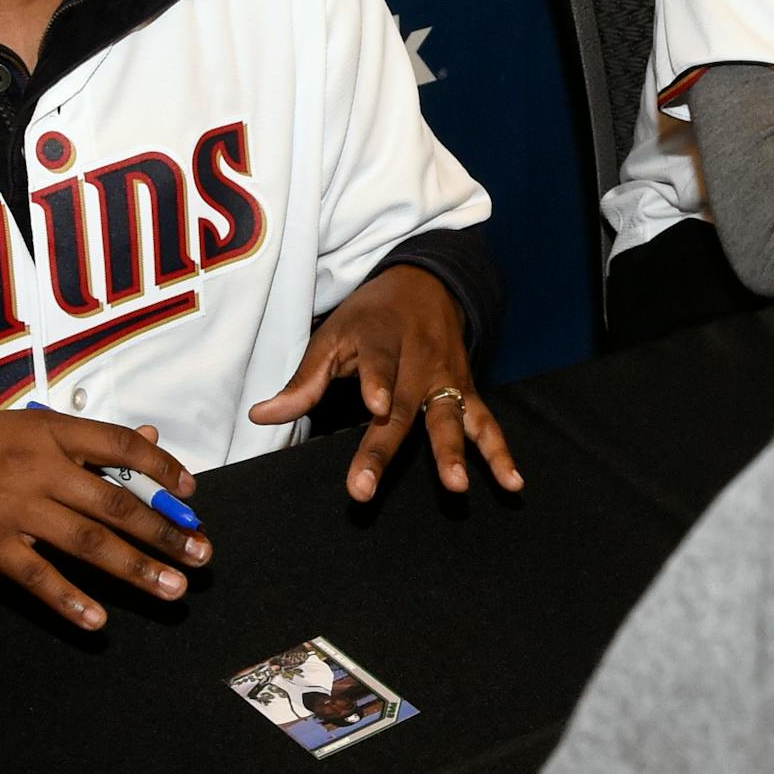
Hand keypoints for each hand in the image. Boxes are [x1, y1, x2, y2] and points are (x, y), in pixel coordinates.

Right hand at [0, 410, 209, 628]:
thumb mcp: (29, 429)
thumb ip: (88, 440)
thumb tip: (148, 439)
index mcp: (51, 433)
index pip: (120, 446)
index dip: (162, 467)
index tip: (192, 493)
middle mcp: (38, 468)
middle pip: (116, 502)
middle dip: (164, 531)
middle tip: (200, 554)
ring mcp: (15, 509)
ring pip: (88, 542)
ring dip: (135, 568)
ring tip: (171, 588)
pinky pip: (39, 578)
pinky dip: (70, 600)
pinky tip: (98, 619)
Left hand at [249, 266, 523, 501]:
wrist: (427, 284)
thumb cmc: (371, 316)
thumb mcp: (334, 335)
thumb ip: (304, 379)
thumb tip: (261, 416)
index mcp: (382, 341)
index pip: (378, 362)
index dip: (377, 382)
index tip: (376, 406)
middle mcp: (418, 362)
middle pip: (403, 408)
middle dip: (385, 449)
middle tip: (366, 488)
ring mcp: (446, 379)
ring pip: (449, 418)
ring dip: (454, 453)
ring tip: (457, 486)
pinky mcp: (467, 392)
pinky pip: (485, 423)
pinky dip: (500, 452)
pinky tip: (513, 482)